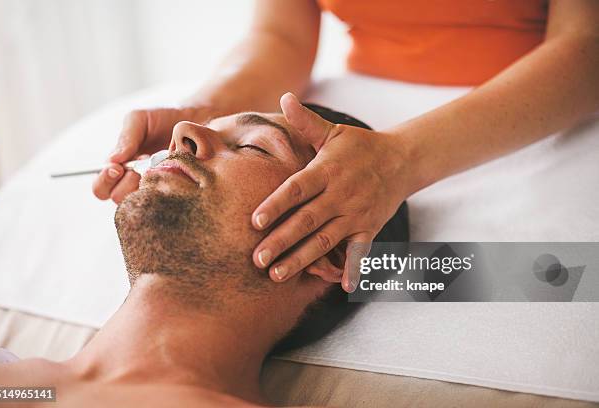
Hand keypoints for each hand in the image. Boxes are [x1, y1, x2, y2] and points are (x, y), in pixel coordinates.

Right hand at [92, 106, 220, 203]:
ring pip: (141, 203)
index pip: (100, 188)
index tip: (118, 168)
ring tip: (159, 166)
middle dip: (127, 183)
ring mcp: (153, 187)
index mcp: (118, 166)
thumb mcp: (139, 120)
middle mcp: (133, 181)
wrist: (193, 117)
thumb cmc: (162, 117)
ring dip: (147, 185)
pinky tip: (173, 172)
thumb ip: (126, 138)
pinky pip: (165, 200)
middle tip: (142, 164)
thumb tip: (113, 161)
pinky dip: (167, 188)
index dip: (105, 181)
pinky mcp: (173, 190)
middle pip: (118, 199)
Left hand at [252, 93, 411, 291]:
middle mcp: (341, 194)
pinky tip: (342, 288)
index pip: (297, 189)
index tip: (254, 222)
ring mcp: (356, 214)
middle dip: (281, 241)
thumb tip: (284, 97)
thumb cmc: (358, 146)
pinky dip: (353, 270)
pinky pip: (360, 252)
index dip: (276, 205)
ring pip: (325, 241)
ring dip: (302, 260)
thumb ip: (305, 122)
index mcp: (326, 170)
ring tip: (277, 275)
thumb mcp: (332, 132)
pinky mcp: (369, 228)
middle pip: (307, 221)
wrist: (402, 159)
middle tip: (257, 260)